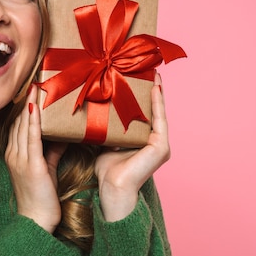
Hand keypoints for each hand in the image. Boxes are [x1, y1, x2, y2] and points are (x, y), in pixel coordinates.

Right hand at [5, 85, 67, 232]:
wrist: (36, 220)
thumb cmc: (41, 196)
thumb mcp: (46, 168)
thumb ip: (52, 150)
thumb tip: (64, 134)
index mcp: (15, 154)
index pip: (19, 124)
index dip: (25, 105)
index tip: (33, 89)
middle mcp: (14, 154)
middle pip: (19, 120)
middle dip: (27, 100)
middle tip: (37, 80)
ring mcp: (20, 159)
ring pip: (24, 125)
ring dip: (31, 104)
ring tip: (37, 86)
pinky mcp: (31, 166)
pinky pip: (31, 138)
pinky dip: (33, 121)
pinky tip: (36, 107)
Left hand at [94, 73, 170, 221]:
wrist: (111, 188)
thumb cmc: (106, 169)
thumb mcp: (105, 141)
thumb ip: (106, 127)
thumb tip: (94, 109)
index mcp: (144, 140)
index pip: (143, 112)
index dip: (141, 93)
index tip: (137, 75)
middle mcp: (155, 141)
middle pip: (152, 109)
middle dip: (149, 88)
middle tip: (147, 67)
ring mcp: (161, 144)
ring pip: (158, 111)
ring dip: (156, 92)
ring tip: (153, 72)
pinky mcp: (161, 146)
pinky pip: (159, 119)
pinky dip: (157, 103)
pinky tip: (154, 88)